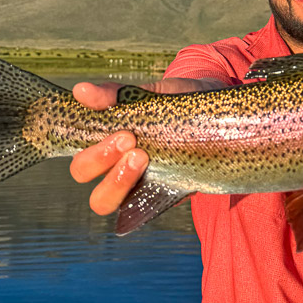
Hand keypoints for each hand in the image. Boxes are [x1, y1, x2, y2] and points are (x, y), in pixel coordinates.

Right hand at [69, 78, 202, 214]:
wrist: (223, 118)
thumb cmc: (179, 102)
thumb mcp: (153, 92)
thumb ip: (118, 94)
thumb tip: (81, 91)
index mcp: (107, 143)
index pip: (79, 155)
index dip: (89, 150)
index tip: (120, 130)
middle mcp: (114, 167)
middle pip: (84, 176)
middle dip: (100, 158)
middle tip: (130, 140)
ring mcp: (136, 185)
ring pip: (104, 201)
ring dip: (116, 181)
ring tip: (142, 158)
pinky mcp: (161, 197)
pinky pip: (141, 211)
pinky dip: (143, 203)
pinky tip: (163, 180)